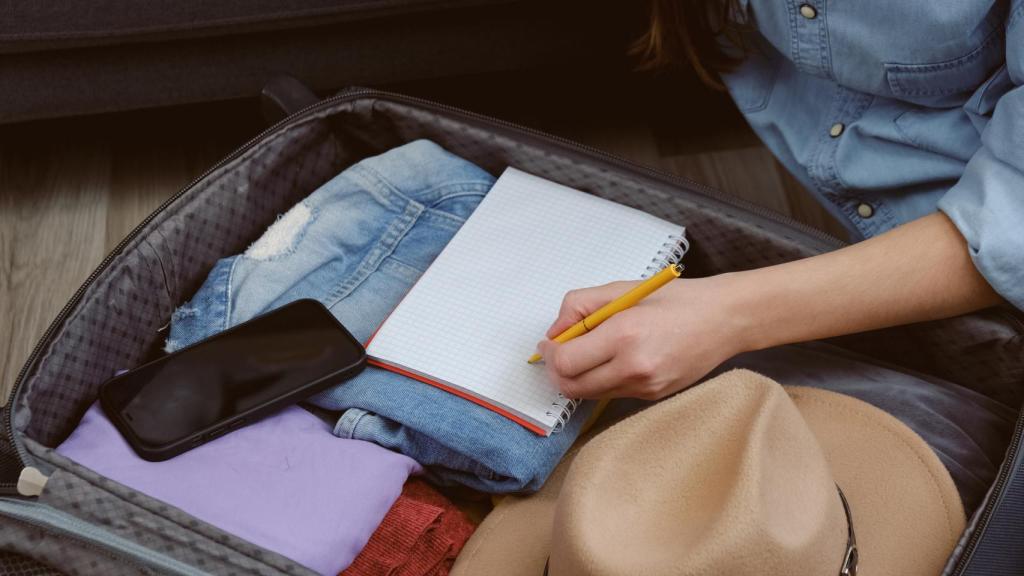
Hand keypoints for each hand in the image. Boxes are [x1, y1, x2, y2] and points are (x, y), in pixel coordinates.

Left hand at [536, 275, 746, 399]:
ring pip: (590, 394)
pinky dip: (602, 379)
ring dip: (579, 377)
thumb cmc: (676, 299)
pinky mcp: (653, 396)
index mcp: (624, 335)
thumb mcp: (622, 289)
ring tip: (588, 351)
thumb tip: (555, 332)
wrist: (725, 319)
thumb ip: (580, 306)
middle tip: (558, 352)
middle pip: (572, 387)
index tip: (548, 344)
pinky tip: (613, 358)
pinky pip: (612, 393)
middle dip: (557, 371)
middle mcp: (634, 367)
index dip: (550, 355)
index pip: (567, 362)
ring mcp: (645, 386)